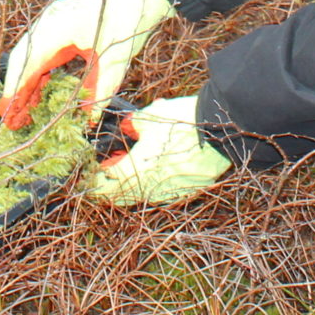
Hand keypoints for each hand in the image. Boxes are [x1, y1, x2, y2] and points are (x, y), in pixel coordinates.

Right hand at [0, 0, 175, 126]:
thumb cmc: (128, 21)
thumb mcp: (115, 61)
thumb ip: (100, 91)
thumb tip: (89, 119)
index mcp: (57, 28)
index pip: (28, 63)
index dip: (16, 90)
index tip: (7, 113)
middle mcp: (49, 23)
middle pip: (24, 61)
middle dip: (17, 91)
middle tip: (11, 121)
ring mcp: (53, 21)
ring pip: (31, 57)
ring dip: (27, 84)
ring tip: (24, 113)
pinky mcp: (60, 25)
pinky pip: (43, 52)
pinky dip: (39, 73)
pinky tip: (39, 93)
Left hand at [85, 96, 229, 205]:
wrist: (220, 131)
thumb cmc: (181, 121)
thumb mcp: (148, 117)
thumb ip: (131, 126)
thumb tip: (127, 128)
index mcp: (135, 172)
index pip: (105, 186)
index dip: (96, 178)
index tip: (94, 168)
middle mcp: (150, 189)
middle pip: (122, 196)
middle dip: (113, 184)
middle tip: (113, 166)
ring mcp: (170, 194)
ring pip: (143, 195)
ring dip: (135, 183)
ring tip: (139, 160)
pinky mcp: (186, 192)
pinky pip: (162, 192)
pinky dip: (155, 182)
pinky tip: (161, 163)